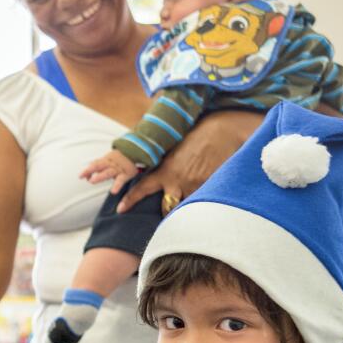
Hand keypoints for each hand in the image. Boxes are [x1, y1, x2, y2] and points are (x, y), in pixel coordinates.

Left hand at [80, 150, 138, 194]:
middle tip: (82, 175)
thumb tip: (86, 177)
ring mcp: (118, 168)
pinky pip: (120, 180)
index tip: (81, 176)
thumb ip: (98, 168)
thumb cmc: (120, 159)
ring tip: (92, 181)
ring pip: (108, 172)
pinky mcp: (126, 174)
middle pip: (99, 165)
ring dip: (99, 176)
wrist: (137, 152)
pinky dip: (117, 185)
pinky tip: (113, 191)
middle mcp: (111, 164)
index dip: (88, 170)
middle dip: (90, 170)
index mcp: (106, 160)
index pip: (95, 164)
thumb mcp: (109, 161)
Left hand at [117, 110, 261, 211]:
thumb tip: (156, 178)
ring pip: (187, 207)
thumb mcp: (175, 152)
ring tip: (196, 196)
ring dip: (189, 205)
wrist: (222, 132)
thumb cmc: (198, 138)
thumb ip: (165, 167)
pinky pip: (204, 201)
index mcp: (166, 171)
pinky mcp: (211, 188)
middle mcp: (178, 182)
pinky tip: (210, 193)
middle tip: (171, 209)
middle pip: (167, 208)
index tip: (120, 209)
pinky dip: (205, 200)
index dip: (130, 200)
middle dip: (168, 211)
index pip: (142, 188)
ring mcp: (195, 187)